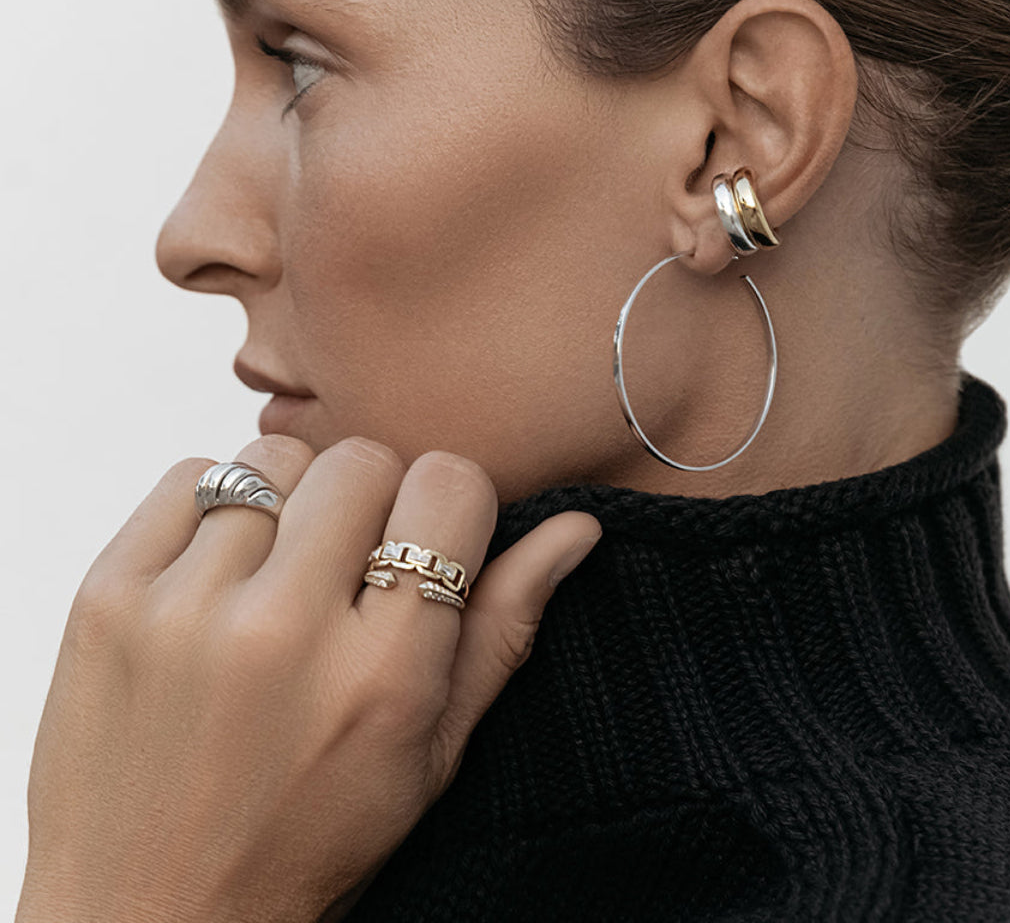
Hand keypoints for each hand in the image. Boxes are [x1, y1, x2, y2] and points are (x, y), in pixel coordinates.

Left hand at [16, 437, 601, 922]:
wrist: (145, 916)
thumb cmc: (303, 842)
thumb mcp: (433, 754)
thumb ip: (503, 629)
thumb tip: (574, 529)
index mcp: (382, 676)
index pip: (449, 487)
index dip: (449, 504)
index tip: (428, 540)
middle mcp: (283, 633)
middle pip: (362, 459)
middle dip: (373, 498)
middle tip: (351, 565)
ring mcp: (184, 610)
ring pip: (275, 460)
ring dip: (291, 505)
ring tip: (279, 577)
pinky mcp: (107, 597)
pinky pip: (186, 475)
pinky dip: (212, 508)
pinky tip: (219, 575)